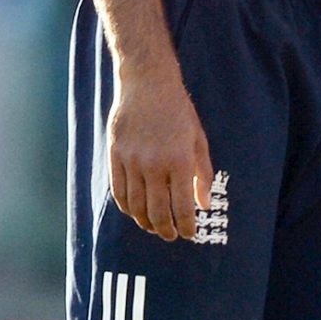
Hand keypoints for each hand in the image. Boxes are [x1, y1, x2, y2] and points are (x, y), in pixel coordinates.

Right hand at [108, 69, 214, 241]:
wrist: (147, 84)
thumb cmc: (178, 111)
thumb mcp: (199, 139)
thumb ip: (203, 174)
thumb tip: (205, 205)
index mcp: (179, 160)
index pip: (182, 207)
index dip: (186, 226)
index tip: (190, 234)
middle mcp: (154, 165)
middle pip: (157, 213)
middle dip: (166, 230)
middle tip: (171, 235)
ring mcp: (132, 161)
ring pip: (136, 207)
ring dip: (146, 223)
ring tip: (154, 227)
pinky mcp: (115, 156)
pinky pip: (119, 192)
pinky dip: (127, 208)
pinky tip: (136, 211)